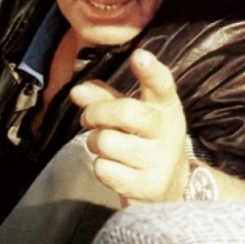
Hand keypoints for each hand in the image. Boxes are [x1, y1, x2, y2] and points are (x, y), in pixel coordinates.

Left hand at [69, 49, 188, 205]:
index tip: (140, 56)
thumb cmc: (142, 140)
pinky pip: (103, 169)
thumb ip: (103, 99)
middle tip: (89, 119)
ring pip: (105, 142)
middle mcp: (168, 132)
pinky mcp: (147, 187)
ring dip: (94, 143)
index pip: (161, 84)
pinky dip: (100, 168)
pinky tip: (115, 170)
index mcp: (165, 107)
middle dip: (95, 113)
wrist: (168, 188)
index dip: (150, 70)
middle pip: (124, 111)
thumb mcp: (129, 114)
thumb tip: (76, 91)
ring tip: (106, 147)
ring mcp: (160, 161)